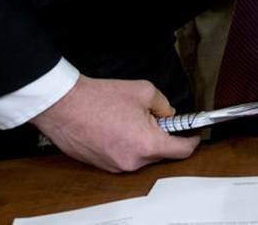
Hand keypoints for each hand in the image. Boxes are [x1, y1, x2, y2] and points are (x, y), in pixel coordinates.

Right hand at [29, 75, 198, 172]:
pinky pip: (123, 157)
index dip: (191, 140)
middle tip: (156, 117)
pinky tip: (116, 127)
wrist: (63, 106)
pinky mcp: (102, 166)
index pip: (181, 151)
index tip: (194, 134)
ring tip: (129, 119)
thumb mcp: (144, 91)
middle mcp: (133, 161)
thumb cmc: (99, 98)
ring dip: (143, 141)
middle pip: (161, 154)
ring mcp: (115, 166)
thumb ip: (164, 105)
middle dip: (163, 136)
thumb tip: (169, 114)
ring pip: (141, 156)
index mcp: (148, 145)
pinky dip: (126, 145)